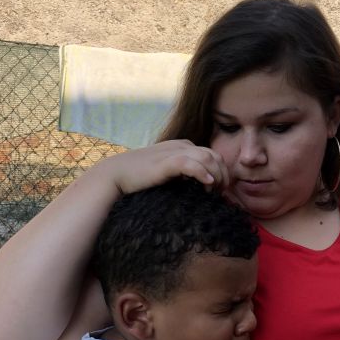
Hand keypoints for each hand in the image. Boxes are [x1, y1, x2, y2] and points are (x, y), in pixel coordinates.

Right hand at [99, 140, 229, 195]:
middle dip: (223, 174)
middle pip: (215, 156)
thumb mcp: (168, 173)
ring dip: (216, 175)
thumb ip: (184, 175)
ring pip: (207, 158)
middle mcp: (182, 146)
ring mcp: (173, 152)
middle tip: (221, 193)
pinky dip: (202, 173)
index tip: (221, 190)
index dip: (222, 172)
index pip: (213, 155)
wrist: (116, 174)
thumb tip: (202, 186)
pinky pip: (190, 164)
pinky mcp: (165, 162)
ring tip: (214, 191)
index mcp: (183, 147)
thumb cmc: (141, 177)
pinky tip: (207, 184)